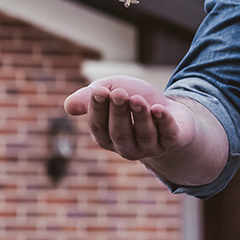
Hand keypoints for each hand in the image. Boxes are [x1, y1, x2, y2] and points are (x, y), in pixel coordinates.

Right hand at [63, 76, 201, 162]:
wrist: (168, 108)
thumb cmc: (133, 99)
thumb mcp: (110, 91)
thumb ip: (90, 96)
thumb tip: (68, 107)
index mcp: (107, 137)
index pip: (98, 126)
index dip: (98, 109)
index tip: (99, 91)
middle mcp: (126, 147)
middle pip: (119, 132)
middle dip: (118, 112)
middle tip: (118, 93)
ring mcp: (149, 148)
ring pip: (143, 134)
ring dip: (139, 115)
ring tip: (137, 99)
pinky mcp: (171, 142)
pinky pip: (167, 135)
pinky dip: (163, 122)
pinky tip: (158, 109)